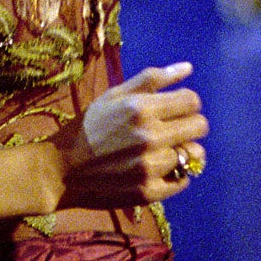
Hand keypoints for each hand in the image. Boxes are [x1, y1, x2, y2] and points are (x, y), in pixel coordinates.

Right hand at [53, 61, 208, 208]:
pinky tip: (157, 168)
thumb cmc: (88, 127)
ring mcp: (150, 167)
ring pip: (193, 154)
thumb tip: (189, 68)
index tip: (174, 109)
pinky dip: (176, 174)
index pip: (192, 101)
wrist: (61, 169)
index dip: (186, 103)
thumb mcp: (114, 95)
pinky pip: (183, 180)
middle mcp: (149, 137)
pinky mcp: (149, 192)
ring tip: (161, 151)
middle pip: (200, 127)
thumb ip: (153, 79)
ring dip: (181, 151)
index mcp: (141, 108)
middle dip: (189, 125)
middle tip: (170, 130)